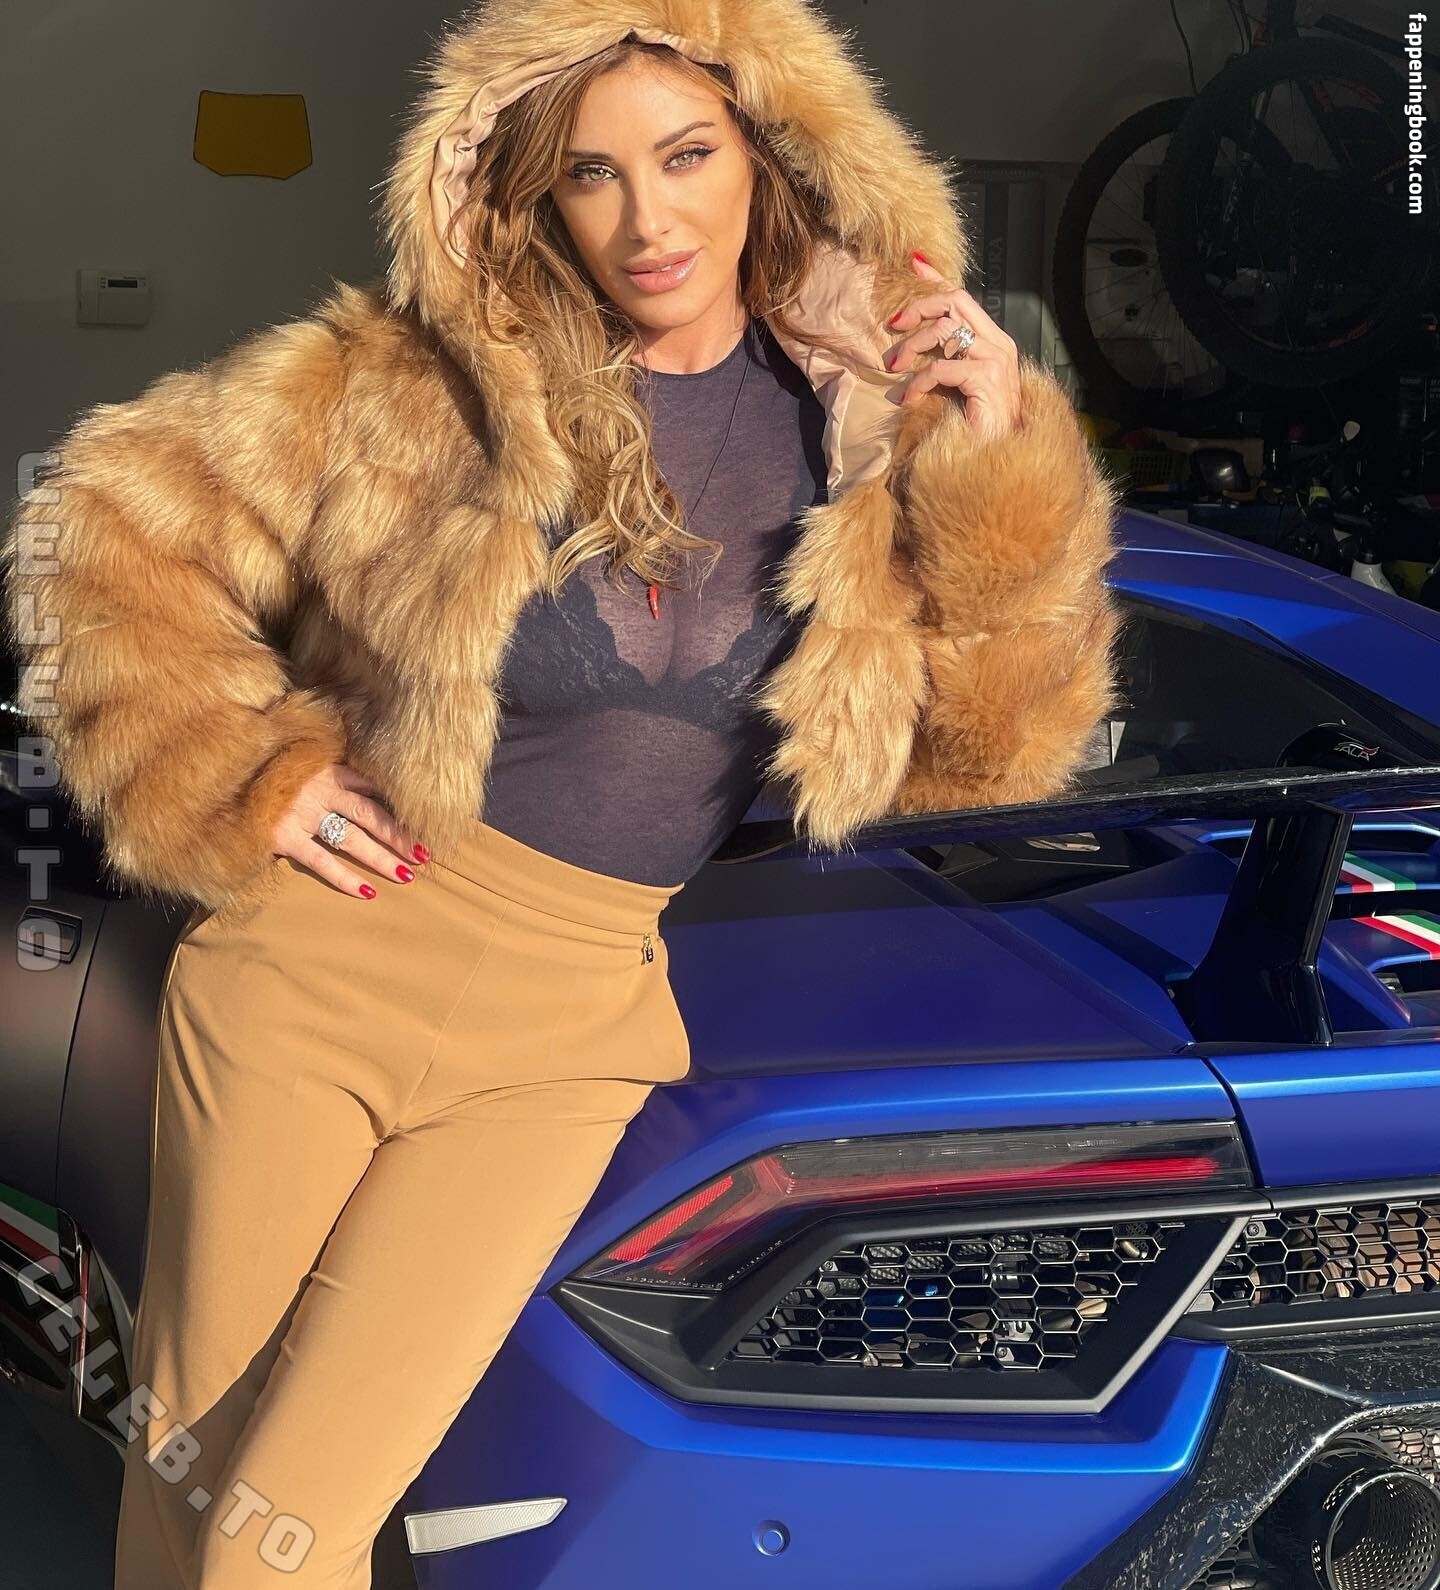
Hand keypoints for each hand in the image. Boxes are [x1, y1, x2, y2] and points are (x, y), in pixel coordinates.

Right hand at [270, 762, 428, 898]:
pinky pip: (320, 860)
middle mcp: (318, 788)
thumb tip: (354, 780)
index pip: (371, 784)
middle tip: (425, 854)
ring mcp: (301, 812)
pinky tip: (368, 892)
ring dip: (381, 858)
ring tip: (407, 875)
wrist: (217, 776)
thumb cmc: (260, 768)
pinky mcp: (282, 835)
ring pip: (352, 838)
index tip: (424, 819)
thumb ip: (321, 769)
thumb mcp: (294, 758)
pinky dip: (344, 877)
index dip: (398, 803)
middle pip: (370, 813)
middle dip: (399, 835)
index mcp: (325, 767)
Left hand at [883, 253, 1022, 442]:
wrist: (1001, 459)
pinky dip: (919, 381)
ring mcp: (996, 360)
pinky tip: (908, 397)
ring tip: (895, 365)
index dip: (938, 279)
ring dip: (913, 345)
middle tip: (894, 325)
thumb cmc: (978, 428)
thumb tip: (913, 346)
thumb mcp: (958, 386)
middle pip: (956, 302)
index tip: (914, 265)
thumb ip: (945, 360)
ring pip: (945, 331)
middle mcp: (999, 344)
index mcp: (995, 341)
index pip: (964, 298)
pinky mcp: (987, 379)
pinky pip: (942, 367)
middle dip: (920, 308)